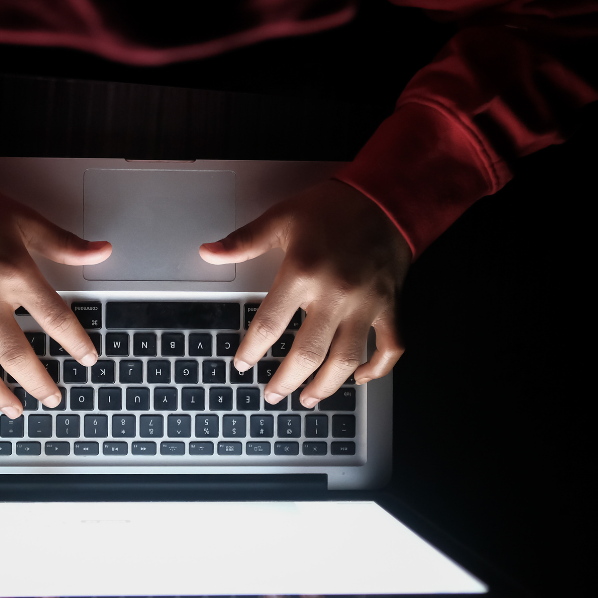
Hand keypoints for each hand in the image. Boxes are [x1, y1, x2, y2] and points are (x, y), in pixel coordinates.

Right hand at [0, 179, 111, 416]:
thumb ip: (64, 243)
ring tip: (13, 410)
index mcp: (14, 275)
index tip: (89, 359)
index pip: (54, 319)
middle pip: (16, 355)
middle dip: (39, 383)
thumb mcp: (24, 220)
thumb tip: (102, 251)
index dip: (76, 343)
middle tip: (54, 399)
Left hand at [199, 179, 410, 407]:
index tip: (242, 365)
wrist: (385, 198)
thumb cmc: (332, 208)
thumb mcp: (281, 218)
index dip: (252, 350)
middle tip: (271, 395)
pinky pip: (390, 348)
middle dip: (285, 380)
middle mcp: (335, 295)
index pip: (269, 325)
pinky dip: (377, 369)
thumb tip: (207, 252)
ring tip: (308, 399)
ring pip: (346, 360)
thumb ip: (243, 241)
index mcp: (302, 273)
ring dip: (326, 386)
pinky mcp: (391, 307)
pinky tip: (360, 379)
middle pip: (307, 353)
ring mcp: (366, 305)